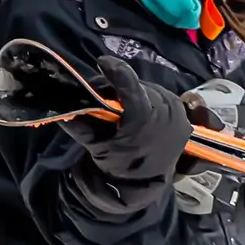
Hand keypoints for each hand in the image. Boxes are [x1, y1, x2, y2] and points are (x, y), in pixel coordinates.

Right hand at [59, 55, 193, 184]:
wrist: (148, 182)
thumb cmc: (121, 166)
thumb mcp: (97, 148)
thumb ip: (80, 126)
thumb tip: (62, 108)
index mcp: (144, 120)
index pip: (131, 88)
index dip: (116, 72)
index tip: (102, 62)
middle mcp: (165, 111)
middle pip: (135, 86)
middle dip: (117, 89)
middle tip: (103, 99)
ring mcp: (177, 111)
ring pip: (146, 88)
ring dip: (132, 93)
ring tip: (122, 109)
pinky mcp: (183, 111)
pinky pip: (159, 94)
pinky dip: (146, 98)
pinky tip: (139, 111)